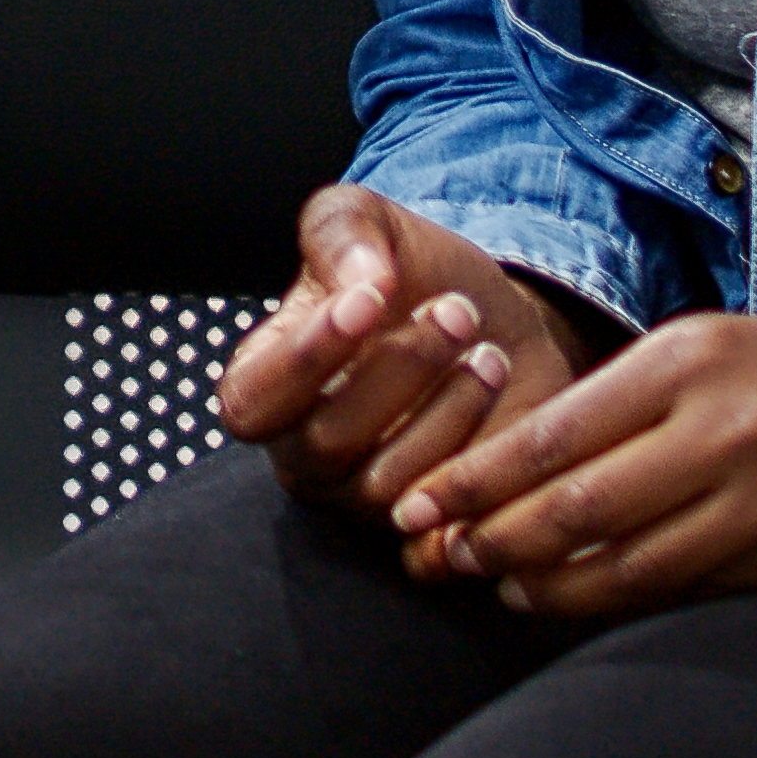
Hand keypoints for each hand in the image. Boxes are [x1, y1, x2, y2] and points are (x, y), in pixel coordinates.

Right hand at [220, 186, 585, 515]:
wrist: (496, 322)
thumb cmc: (412, 274)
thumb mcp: (370, 222)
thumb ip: (343, 232)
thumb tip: (359, 280)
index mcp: (266, 387)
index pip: (252, 400)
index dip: (305, 357)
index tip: (368, 299)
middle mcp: (304, 454)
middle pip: (328, 441)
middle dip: (401, 370)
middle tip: (457, 312)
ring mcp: (365, 499)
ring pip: (393, 485)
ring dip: (452, 412)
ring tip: (490, 355)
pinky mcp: (431, 528)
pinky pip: (442, 535)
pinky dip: (479, 481)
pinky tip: (504, 412)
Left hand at [387, 309, 756, 619]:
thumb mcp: (706, 353)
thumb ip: (619, 406)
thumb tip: (513, 468)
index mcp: (682, 358)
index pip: (551, 432)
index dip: (473, 479)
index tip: (415, 504)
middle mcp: (715, 423)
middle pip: (574, 502)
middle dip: (491, 536)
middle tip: (436, 555)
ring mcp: (756, 493)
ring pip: (623, 558)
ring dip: (547, 582)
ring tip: (496, 584)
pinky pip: (680, 584)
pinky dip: (615, 596)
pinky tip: (574, 598)